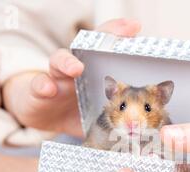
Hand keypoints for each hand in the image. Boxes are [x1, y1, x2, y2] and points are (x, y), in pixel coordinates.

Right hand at [2, 19, 141, 136]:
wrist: (45, 116)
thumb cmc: (78, 110)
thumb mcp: (102, 111)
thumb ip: (123, 114)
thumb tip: (151, 124)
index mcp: (94, 71)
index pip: (106, 49)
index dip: (118, 35)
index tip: (134, 28)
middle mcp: (76, 68)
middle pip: (84, 47)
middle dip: (97, 42)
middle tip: (109, 43)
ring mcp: (56, 78)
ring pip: (59, 61)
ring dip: (67, 62)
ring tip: (76, 68)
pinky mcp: (38, 93)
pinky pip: (38, 86)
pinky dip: (42, 86)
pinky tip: (48, 90)